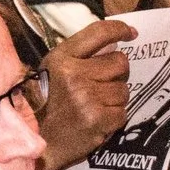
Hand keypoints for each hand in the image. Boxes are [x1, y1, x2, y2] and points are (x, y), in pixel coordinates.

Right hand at [38, 19, 133, 169]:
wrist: (38, 140)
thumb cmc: (47, 104)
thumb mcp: (54, 71)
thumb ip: (80, 56)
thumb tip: (114, 43)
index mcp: (62, 59)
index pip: (98, 33)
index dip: (119, 29)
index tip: (131, 33)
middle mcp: (74, 75)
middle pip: (120, 62)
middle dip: (117, 74)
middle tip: (102, 86)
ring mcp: (87, 97)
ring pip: (124, 90)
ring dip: (115, 99)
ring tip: (96, 106)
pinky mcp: (97, 119)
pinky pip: (123, 112)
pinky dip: (114, 118)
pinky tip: (98, 120)